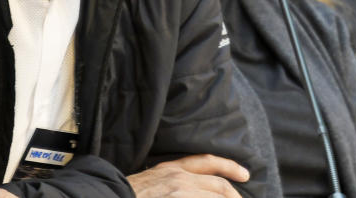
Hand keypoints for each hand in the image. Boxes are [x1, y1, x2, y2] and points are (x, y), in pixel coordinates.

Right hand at [127, 154, 248, 196]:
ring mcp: (180, 194)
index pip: (207, 161)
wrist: (110, 197)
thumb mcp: (153, 179)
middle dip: (235, 197)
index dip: (230, 167)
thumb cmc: (127, 193)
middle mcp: (180, 180)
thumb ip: (173, 180)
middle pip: (219, 187)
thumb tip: (193, 188)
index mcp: (172, 169)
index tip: (245, 174)